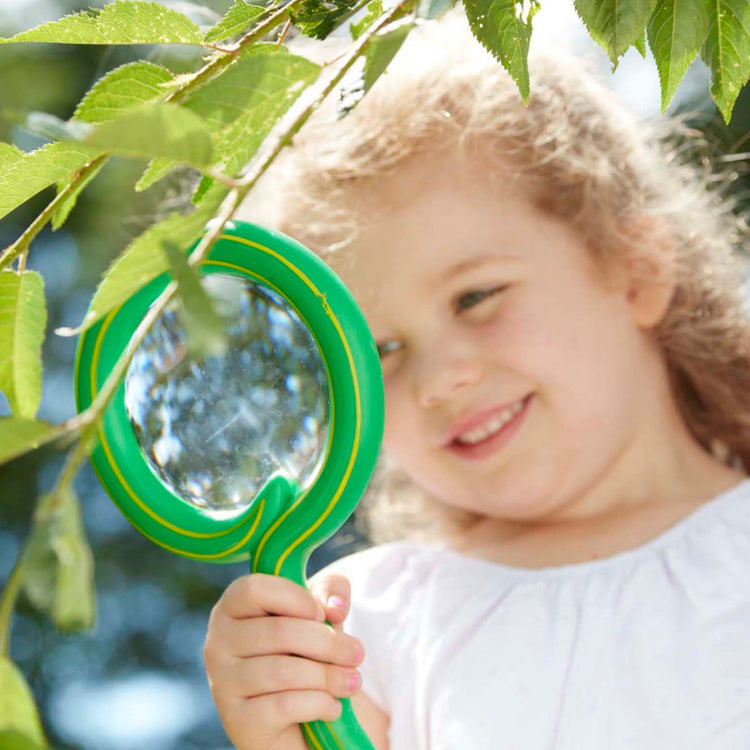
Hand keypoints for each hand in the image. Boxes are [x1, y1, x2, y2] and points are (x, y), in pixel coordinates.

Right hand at [203, 572, 363, 749]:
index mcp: (232, 608)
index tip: (322, 615)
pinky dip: (319, 704)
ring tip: (352, 681)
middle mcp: (217, 643)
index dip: (295, 598)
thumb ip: (330, 593)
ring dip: (329, 676)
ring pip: (282, 671)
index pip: (255, 589)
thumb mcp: (320, 613)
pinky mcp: (237, 721)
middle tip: (357, 653)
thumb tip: (335, 608)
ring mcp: (222, 684)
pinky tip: (333, 706)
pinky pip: (284, 705)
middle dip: (328, 643)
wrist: (297, 718)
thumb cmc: (304, 652)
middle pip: (278, 632)